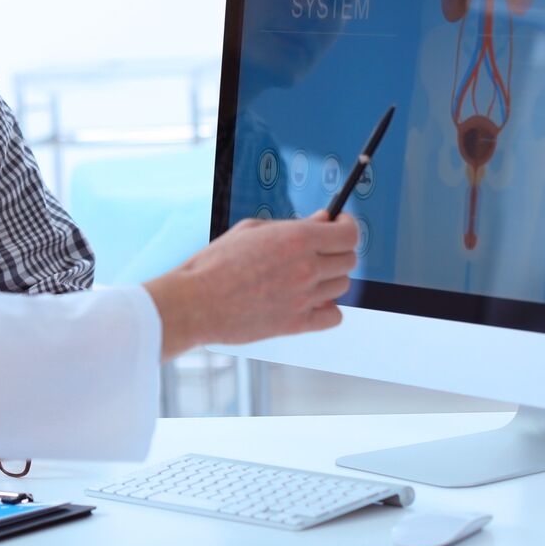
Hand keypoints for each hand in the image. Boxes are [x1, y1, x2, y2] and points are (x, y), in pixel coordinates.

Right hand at [143, 212, 356, 359]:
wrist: (196, 302)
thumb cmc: (216, 264)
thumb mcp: (252, 230)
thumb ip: (293, 225)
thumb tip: (323, 221)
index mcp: (296, 238)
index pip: (348, 234)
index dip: (348, 228)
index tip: (341, 226)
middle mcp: (306, 267)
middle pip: (349, 260)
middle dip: (338, 252)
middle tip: (320, 251)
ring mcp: (304, 298)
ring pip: (342, 287)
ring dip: (329, 279)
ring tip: (305, 277)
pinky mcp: (296, 324)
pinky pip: (334, 316)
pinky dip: (328, 309)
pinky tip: (310, 301)